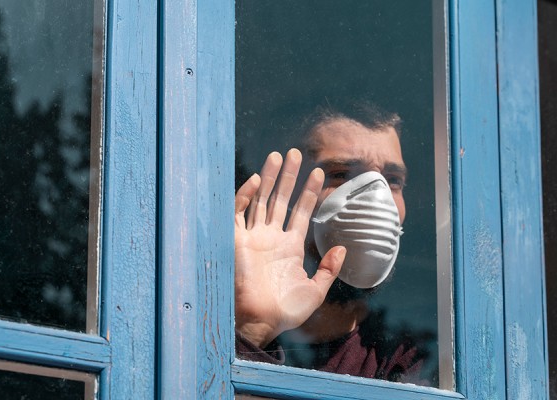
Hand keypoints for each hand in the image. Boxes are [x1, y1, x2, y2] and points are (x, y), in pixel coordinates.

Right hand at [234, 148, 345, 347]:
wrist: (260, 321)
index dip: (309, 193)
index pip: (300, 212)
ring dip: (269, 178)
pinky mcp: (235, 239)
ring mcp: (253, 236)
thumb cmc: (285, 311)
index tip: (319, 173)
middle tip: (295, 154)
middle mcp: (271, 237)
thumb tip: (343, 248)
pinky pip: (238, 212)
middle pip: (280, 199)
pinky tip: (256, 179)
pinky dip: (245, 195)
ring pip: (261, 199)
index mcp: (289, 246)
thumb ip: (329, 268)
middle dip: (288, 177)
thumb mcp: (315, 290)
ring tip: (279, 156)